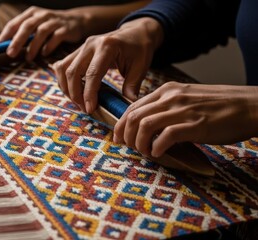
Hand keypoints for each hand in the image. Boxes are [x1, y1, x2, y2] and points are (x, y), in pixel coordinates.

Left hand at [0, 6, 86, 60]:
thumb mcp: (36, 26)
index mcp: (31, 13)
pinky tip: (44, 54)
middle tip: (10, 53)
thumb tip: (6, 49)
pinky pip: (56, 37)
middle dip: (17, 40)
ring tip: (28, 58)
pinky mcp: (65, 29)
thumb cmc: (51, 26)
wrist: (76, 21)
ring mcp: (54, 21)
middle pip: (27, 26)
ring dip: (33, 46)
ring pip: (41, 31)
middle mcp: (42, 15)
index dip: (5, 35)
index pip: (14, 23)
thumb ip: (23, 35)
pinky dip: (49, 46)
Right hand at [53, 17, 163, 112]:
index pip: (92, 73)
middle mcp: (90, 44)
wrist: (135, 31)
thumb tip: (127, 106)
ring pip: (63, 69)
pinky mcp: (78, 51)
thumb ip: (132, 86)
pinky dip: (64, 80)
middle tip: (85, 109)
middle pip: (73, 72)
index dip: (89, 94)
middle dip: (75, 94)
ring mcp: (82, 46)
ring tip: (79, 102)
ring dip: (67, 88)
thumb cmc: (140, 48)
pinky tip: (74, 90)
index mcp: (107, 46)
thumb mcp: (141, 66)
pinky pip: (62, 66)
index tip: (90, 109)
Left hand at [114, 82, 257, 157]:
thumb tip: (147, 126)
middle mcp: (171, 97)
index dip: (121, 124)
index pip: (133, 106)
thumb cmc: (219, 105)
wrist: (250, 105)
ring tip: (145, 152)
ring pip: (145, 125)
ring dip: (139, 143)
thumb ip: (167, 107)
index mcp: (167, 90)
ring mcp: (183, 110)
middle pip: (134, 116)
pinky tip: (159, 153)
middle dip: (124, 134)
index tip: (118, 137)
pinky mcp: (195, 125)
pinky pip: (166, 136)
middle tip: (127, 147)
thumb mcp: (187, 98)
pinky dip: (157, 147)